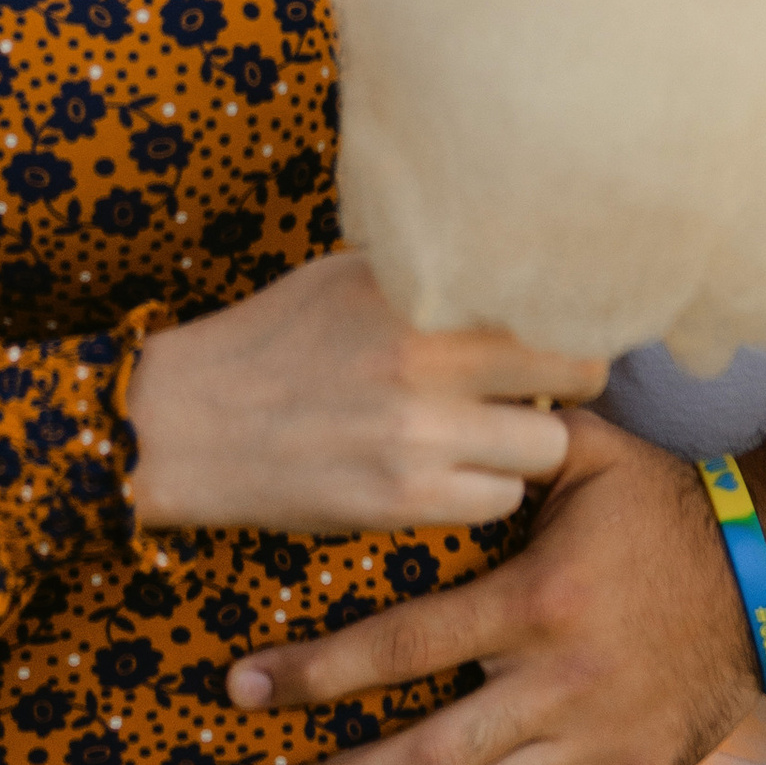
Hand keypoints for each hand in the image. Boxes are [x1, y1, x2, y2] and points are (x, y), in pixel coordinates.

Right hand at [128, 253, 603, 535]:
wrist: (189, 422)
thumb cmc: (274, 338)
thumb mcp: (352, 274)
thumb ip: (434, 273)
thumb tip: (515, 264)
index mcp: (420, 288)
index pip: (555, 299)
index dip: (567, 319)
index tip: (554, 330)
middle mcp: (429, 355)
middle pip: (576, 375)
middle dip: (564, 384)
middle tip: (533, 389)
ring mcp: (421, 432)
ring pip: (546, 447)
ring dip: (526, 443)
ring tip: (487, 434)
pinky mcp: (406, 498)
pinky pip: (499, 500)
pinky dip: (487, 489)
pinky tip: (451, 472)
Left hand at [225, 415, 765, 764]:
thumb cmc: (664, 504)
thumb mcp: (584, 450)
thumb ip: (504, 431)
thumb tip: (430, 388)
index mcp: (529, 600)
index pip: (400, 643)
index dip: (315, 671)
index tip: (241, 687)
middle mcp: (552, 683)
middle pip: (423, 751)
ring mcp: (591, 746)